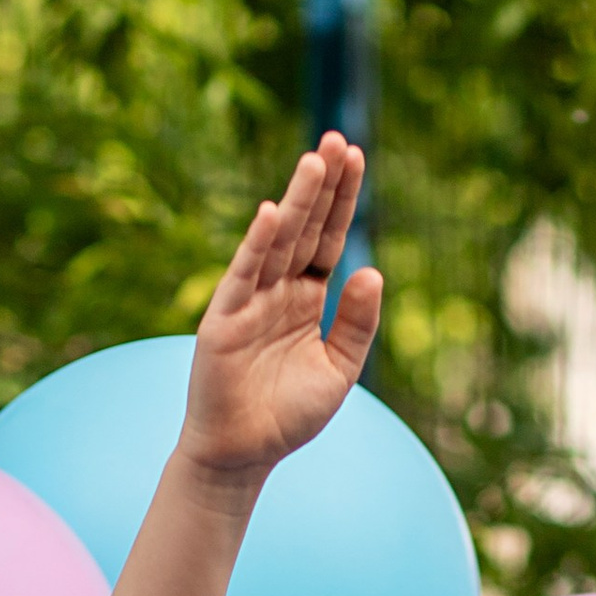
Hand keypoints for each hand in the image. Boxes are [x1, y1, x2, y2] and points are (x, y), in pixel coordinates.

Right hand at [181, 136, 381, 478]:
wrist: (244, 455)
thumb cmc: (288, 416)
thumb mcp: (339, 371)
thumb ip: (357, 325)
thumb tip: (372, 272)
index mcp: (307, 298)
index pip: (329, 239)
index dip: (343, 201)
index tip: (357, 157)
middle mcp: (278, 291)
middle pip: (305, 228)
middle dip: (321, 186)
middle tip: (337, 140)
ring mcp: (249, 301)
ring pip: (277, 243)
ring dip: (295, 203)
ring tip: (314, 161)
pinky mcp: (223, 320)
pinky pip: (243, 277)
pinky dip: (255, 246)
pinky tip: (269, 214)